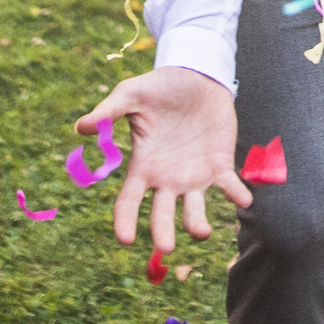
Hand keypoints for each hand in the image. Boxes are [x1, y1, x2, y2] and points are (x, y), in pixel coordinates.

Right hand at [79, 66, 250, 253]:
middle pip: (161, 215)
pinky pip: (229, 187)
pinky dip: (237, 195)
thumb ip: (108, 111)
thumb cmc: (159, 87)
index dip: (125, 221)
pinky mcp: (220, 166)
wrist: (197, 76)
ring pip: (194, 210)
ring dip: (198, 224)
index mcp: (143, 166)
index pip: (129, 201)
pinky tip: (243, 199)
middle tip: (165, 247)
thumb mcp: (131, 94)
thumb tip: (80, 127)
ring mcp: (194, 176)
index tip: (125, 240)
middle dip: (163, 233)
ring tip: (201, 231)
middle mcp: (167, 179)